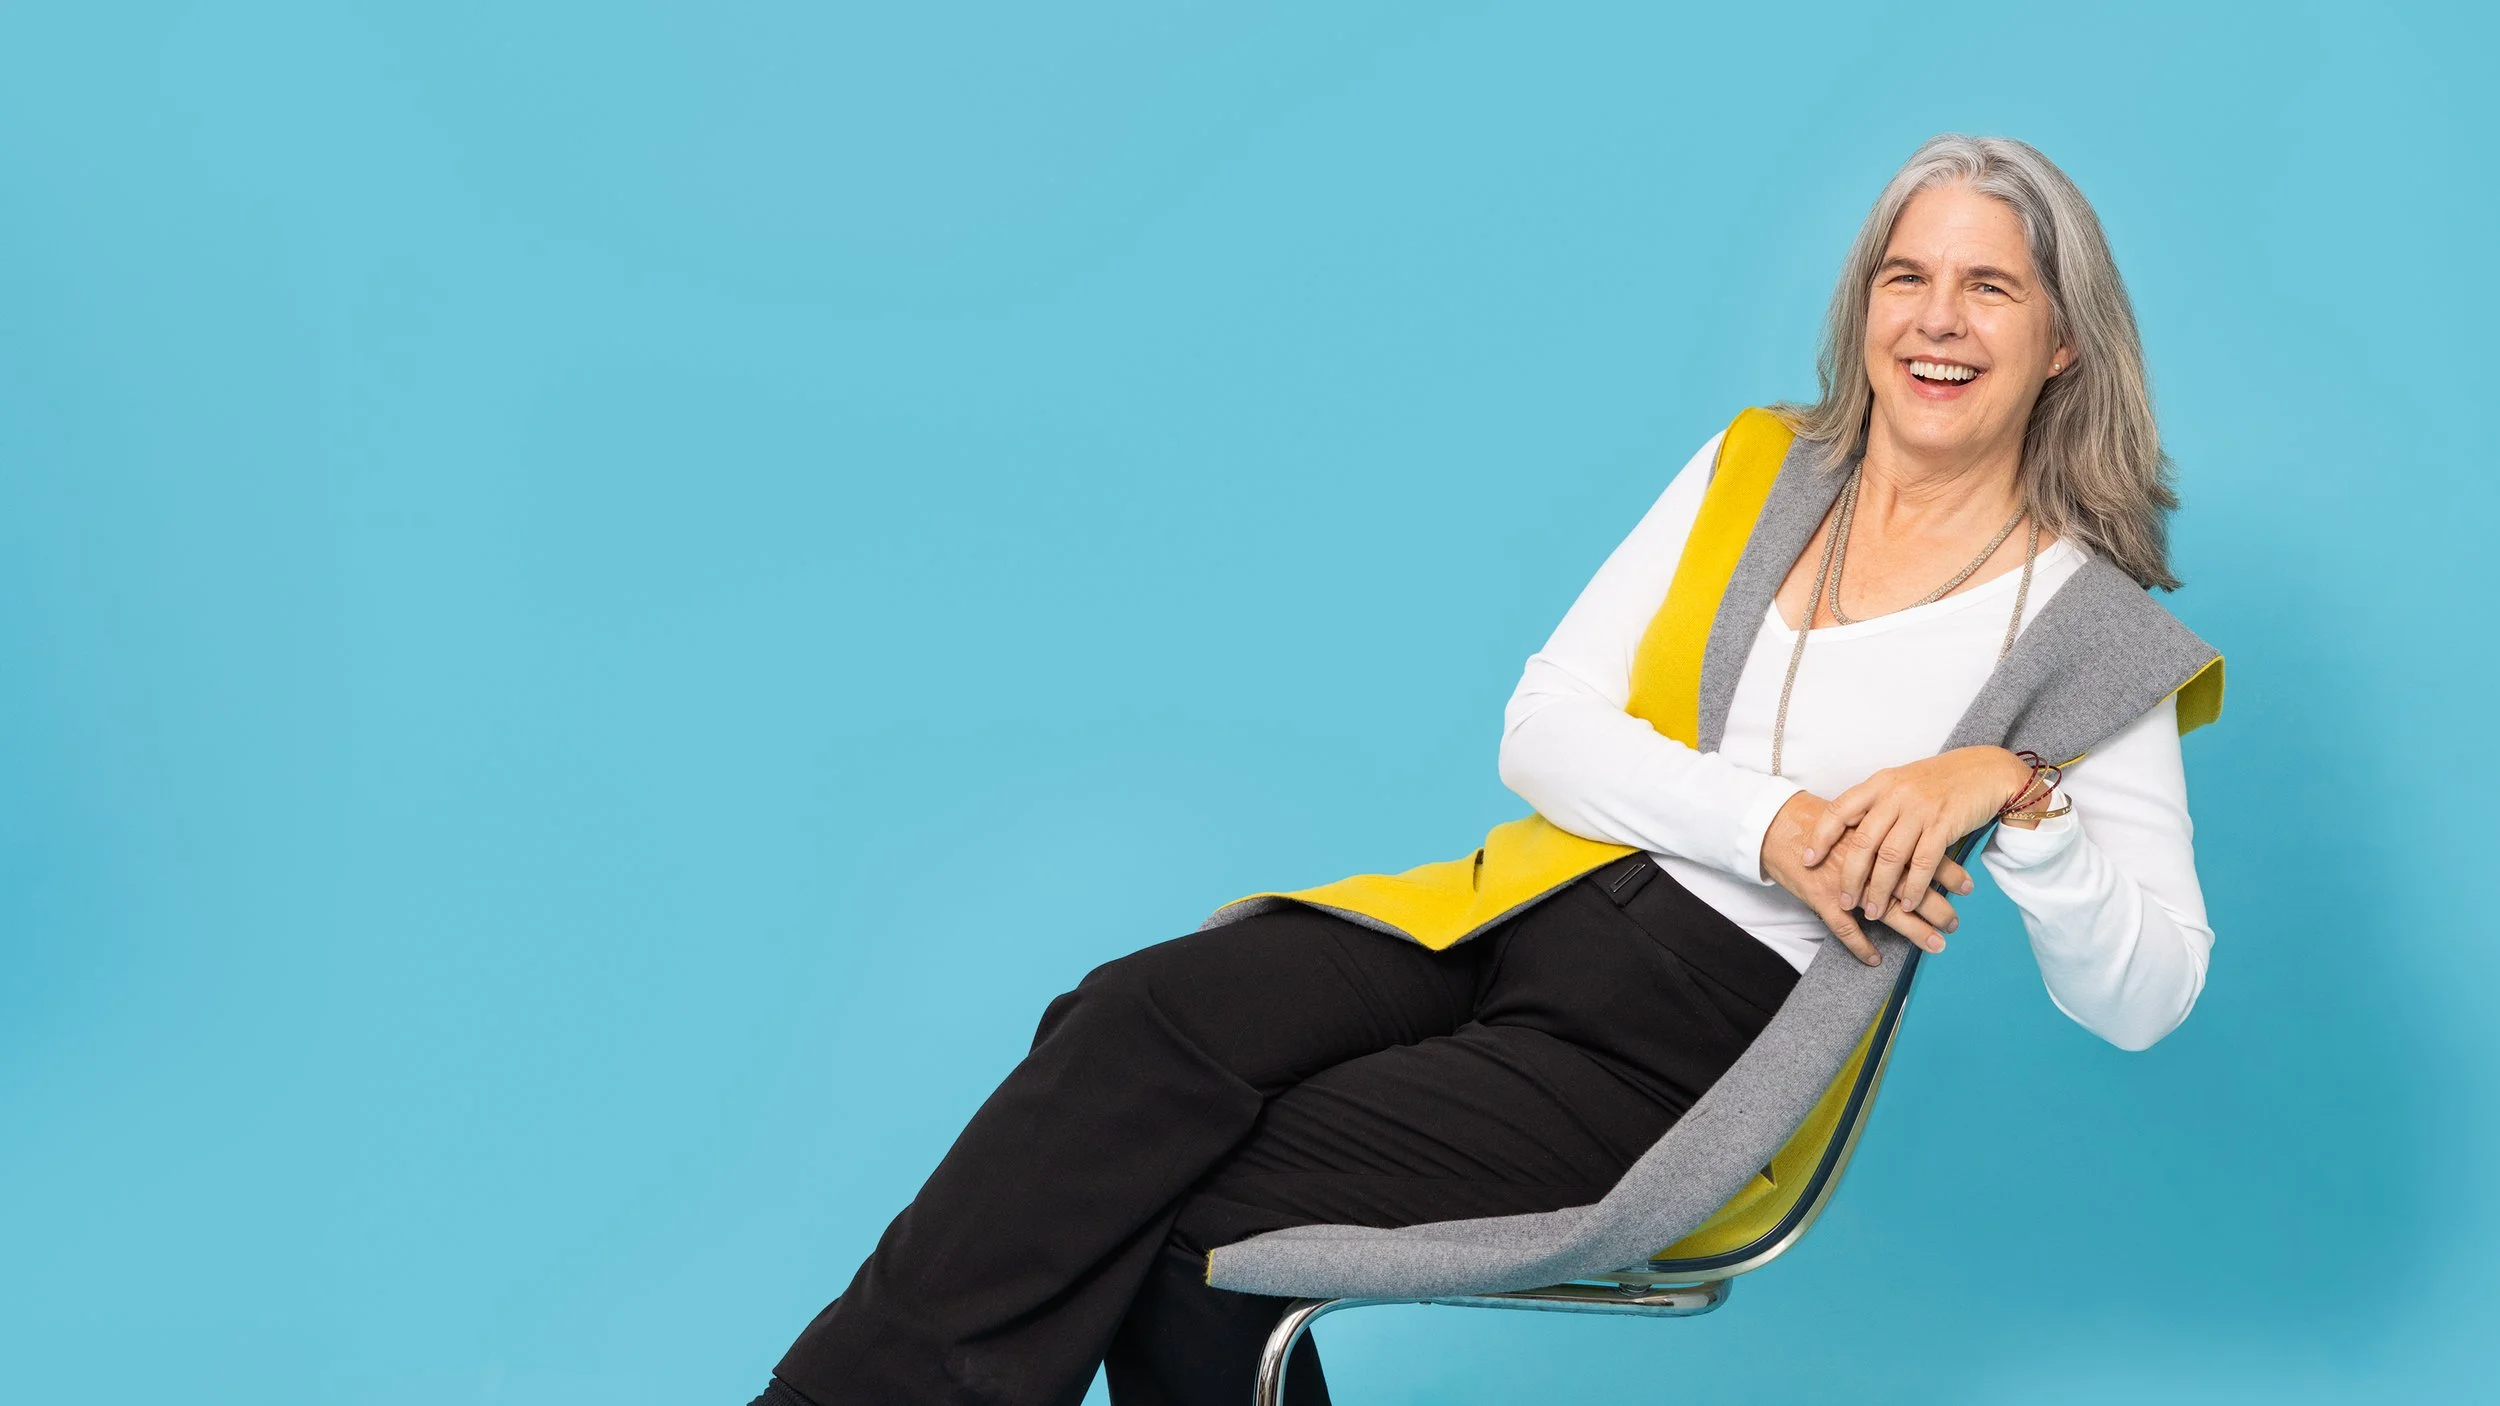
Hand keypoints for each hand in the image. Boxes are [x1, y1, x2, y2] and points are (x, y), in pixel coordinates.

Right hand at [1762, 790, 1971, 964]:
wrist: (1777, 825)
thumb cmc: (1817, 820)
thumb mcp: (1857, 815)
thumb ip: (1886, 827)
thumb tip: (1920, 837)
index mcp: (1880, 836)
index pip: (1922, 853)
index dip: (1947, 872)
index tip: (1968, 887)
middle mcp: (1867, 860)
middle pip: (1911, 887)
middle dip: (1938, 907)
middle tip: (1955, 923)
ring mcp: (1845, 882)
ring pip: (1887, 911)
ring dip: (1914, 931)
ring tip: (1936, 945)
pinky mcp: (1822, 897)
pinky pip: (1844, 928)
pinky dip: (1860, 946)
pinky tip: (1875, 959)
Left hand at [1801, 747, 2030, 928]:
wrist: (1985, 770)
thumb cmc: (1939, 782)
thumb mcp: (1900, 784)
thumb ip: (1876, 805)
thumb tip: (1846, 834)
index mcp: (1880, 783)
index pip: (1839, 810)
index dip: (1820, 837)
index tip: (1807, 861)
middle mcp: (1895, 794)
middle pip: (1862, 842)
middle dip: (1850, 876)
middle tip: (1845, 901)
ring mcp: (1920, 809)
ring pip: (1891, 857)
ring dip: (1880, 889)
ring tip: (1874, 911)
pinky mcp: (1944, 824)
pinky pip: (1923, 862)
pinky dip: (1913, 887)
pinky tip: (1907, 903)